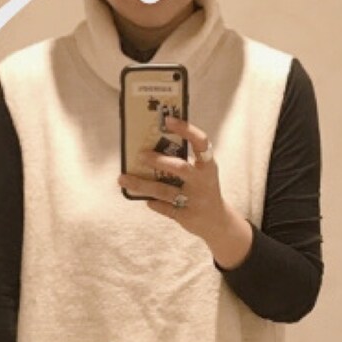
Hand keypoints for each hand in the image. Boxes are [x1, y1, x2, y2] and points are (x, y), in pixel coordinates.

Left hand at [116, 115, 228, 242]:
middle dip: (158, 161)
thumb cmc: (202, 189)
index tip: (167, 120)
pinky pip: (165, 208)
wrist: (217, 221)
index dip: (185, 129)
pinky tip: (145, 199)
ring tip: (123, 179)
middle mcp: (203, 181)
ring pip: (164, 191)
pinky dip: (154, 203)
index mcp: (208, 165)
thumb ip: (184, 160)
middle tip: (140, 155)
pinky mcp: (187, 216)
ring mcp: (195, 200)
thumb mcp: (201, 173)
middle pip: (179, 168)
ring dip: (142, 184)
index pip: (200, 142)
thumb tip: (151, 147)